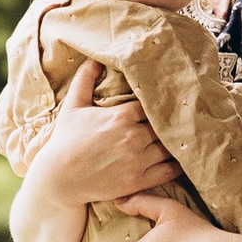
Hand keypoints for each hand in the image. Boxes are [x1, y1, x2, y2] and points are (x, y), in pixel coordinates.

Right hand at [33, 62, 178, 207]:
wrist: (59, 179)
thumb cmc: (65, 140)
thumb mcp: (73, 106)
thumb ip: (84, 79)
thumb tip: (94, 60)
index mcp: (120, 116)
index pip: (152, 104)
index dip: (159, 104)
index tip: (165, 103)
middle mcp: (133, 137)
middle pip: (164, 125)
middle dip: (170, 122)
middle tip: (180, 119)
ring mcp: (137, 160)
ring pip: (170, 147)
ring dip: (175, 142)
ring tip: (182, 137)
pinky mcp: (139, 181)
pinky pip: (169, 171)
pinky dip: (178, 165)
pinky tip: (181, 159)